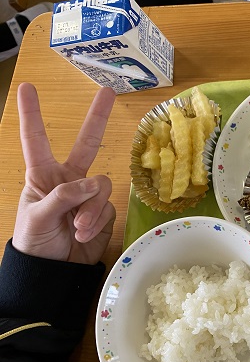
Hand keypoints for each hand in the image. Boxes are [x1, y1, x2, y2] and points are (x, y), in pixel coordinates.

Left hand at [12, 83, 116, 264]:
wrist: (54, 272)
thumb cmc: (35, 242)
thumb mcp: (37, 217)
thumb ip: (62, 196)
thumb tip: (93, 182)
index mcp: (43, 176)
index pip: (36, 141)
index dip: (32, 115)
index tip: (28, 88)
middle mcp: (69, 180)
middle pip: (86, 144)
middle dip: (97, 118)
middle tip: (109, 93)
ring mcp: (88, 196)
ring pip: (101, 185)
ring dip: (90, 208)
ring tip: (77, 228)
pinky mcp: (104, 212)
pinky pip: (107, 207)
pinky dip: (96, 222)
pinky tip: (83, 234)